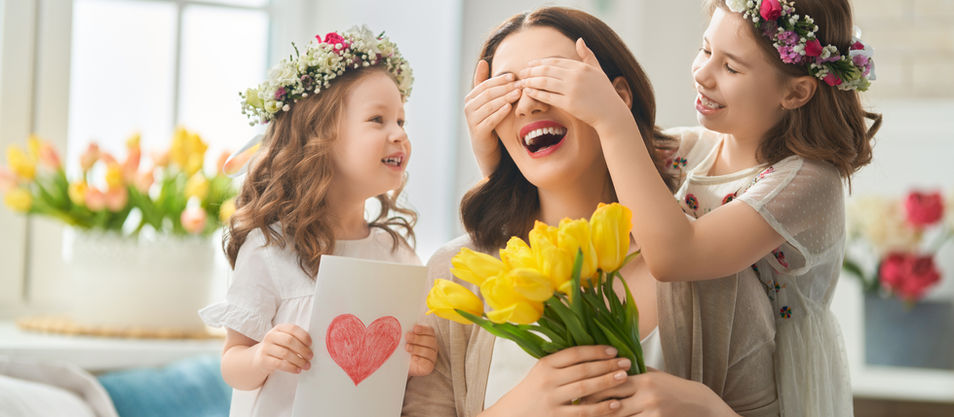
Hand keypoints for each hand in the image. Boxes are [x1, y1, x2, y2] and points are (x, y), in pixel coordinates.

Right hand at [252, 323, 312, 374]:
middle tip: (311, 356)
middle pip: (289, 341)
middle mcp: (271, 336)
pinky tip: (297, 370)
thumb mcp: (284, 340)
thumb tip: (311, 347)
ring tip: (306, 365)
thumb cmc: (277, 348)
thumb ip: (295, 339)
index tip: (310, 344)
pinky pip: (280, 364)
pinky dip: (291, 368)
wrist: (258, 359)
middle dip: (302, 349)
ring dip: (299, 360)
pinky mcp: (263, 360)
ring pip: (285, 353)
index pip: (292, 329)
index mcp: (278, 328)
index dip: (303, 336)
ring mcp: (266, 348)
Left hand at [406, 324, 437, 376]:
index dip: (423, 329)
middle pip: (430, 341)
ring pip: (428, 352)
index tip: (415, 328)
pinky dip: (420, 360)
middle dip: (418, 338)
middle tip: (407, 336)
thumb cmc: (404, 350)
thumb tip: (401, 327)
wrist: (401, 366)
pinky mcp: (429, 367)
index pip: (430, 331)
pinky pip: (426, 363)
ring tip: (407, 347)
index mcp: (428, 337)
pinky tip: (413, 358)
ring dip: (417, 349)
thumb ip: (406, 334)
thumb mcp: (405, 340)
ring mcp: (432, 357)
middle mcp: (432, 346)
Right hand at [464, 59, 521, 175]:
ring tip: (518, 94)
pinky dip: (500, 112)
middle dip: (505, 88)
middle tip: (520, 84)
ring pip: (489, 106)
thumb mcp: (487, 101)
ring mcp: (472, 121)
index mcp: (470, 98)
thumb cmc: (488, 120)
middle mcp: (468, 108)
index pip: (485, 85)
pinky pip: (490, 120)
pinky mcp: (478, 132)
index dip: (499, 80)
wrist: (485, 146)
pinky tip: (510, 107)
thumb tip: (482, 61)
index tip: (514, 76)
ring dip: (505, 98)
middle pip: (488, 94)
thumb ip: (484, 82)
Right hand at [481, 345, 630, 416]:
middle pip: (583, 369)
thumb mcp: (540, 372)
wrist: (511, 415)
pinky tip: (615, 404)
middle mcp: (548, 380)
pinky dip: (601, 408)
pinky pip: (584, 412)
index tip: (613, 350)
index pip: (574, 353)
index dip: (596, 351)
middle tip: (626, 362)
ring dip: (607, 382)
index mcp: (545, 365)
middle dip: (607, 365)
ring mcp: (552, 399)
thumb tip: (593, 353)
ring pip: (585, 388)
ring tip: (624, 377)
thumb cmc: (530, 392)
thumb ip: (562, 363)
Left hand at [518, 38, 632, 132]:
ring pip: (545, 82)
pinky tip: (529, 92)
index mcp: (581, 67)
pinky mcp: (569, 104)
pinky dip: (536, 93)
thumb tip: (579, 40)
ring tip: (522, 82)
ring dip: (531, 81)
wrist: (611, 113)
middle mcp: (576, 76)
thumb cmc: (604, 92)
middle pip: (547, 70)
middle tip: (521, 72)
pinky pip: (548, 97)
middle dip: (532, 71)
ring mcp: (572, 90)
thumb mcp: (598, 70)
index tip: (530, 64)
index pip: (555, 61)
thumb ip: (588, 55)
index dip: (540, 62)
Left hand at [579, 368, 737, 416]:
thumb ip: (633, 371)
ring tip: (589, 416)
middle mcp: (646, 395)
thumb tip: (608, 363)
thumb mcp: (654, 375)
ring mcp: (652, 410)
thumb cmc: (673, 388)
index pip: (612, 382)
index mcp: (643, 379)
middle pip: (612, 403)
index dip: (593, 389)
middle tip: (578, 408)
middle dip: (594, 408)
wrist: (699, 404)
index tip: (579, 392)